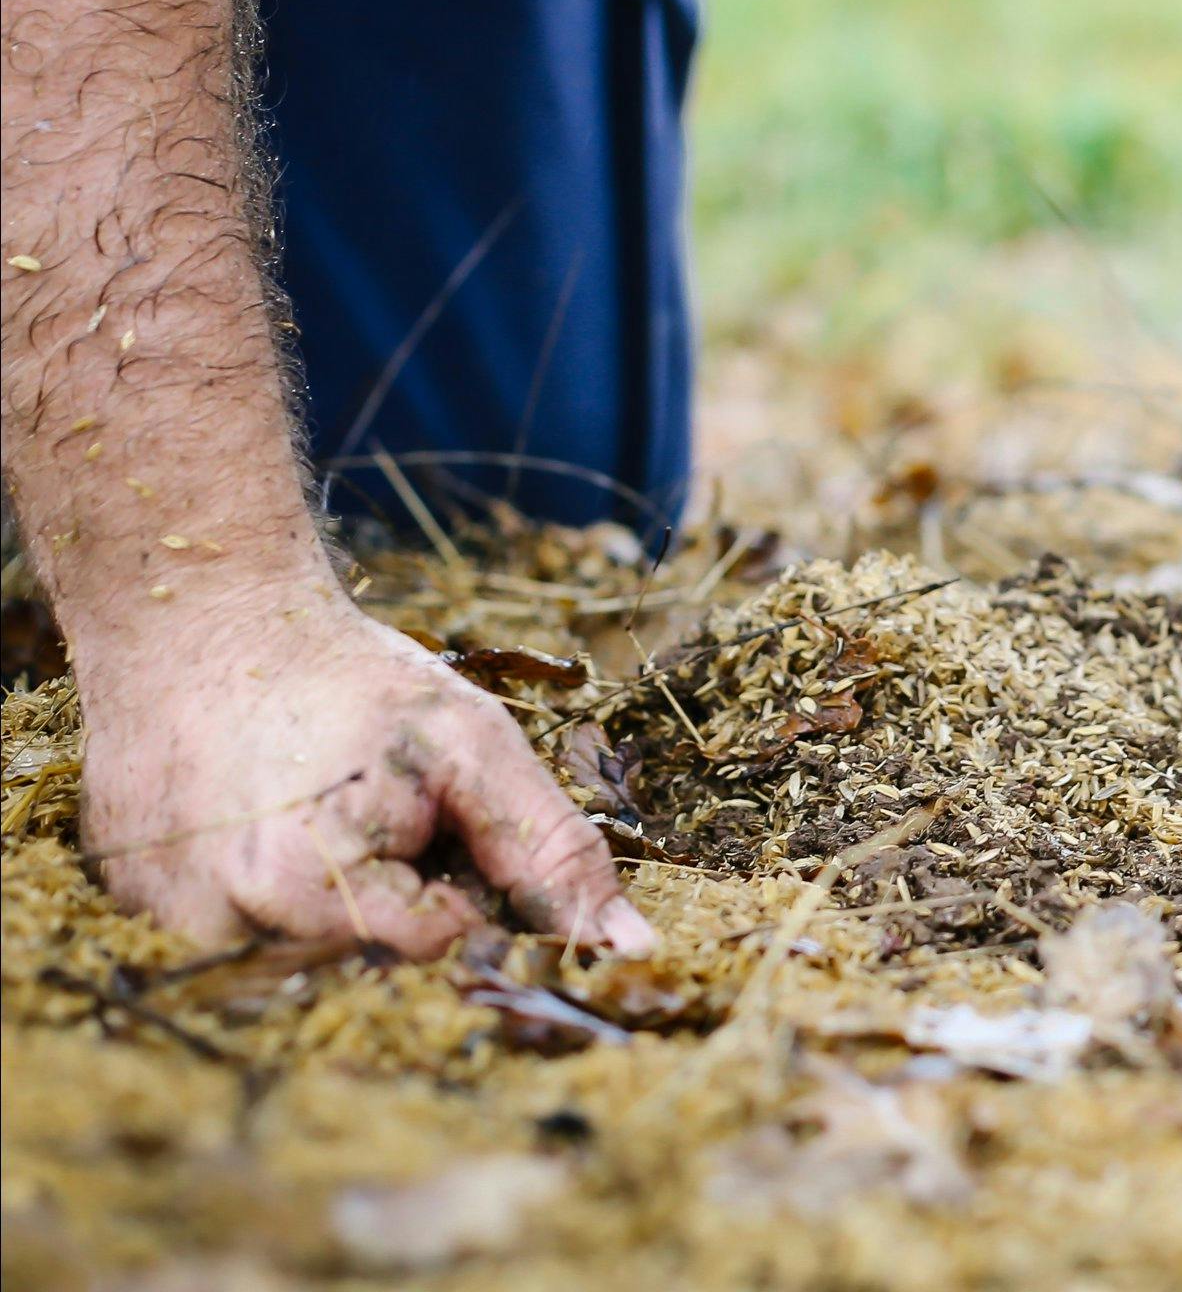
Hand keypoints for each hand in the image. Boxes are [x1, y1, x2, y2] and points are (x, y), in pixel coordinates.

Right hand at [71, 576, 655, 956]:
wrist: (198, 624)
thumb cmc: (349, 684)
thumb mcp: (473, 748)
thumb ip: (552, 851)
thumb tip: (629, 948)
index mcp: (306, 892)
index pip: (442, 952)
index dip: (462, 887)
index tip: (433, 821)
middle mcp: (221, 934)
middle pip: (371, 972)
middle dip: (398, 906)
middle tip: (370, 818)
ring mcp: (164, 934)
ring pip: (306, 968)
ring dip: (333, 911)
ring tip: (316, 821)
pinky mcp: (135, 919)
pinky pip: (235, 947)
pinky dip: (267, 906)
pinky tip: (262, 831)